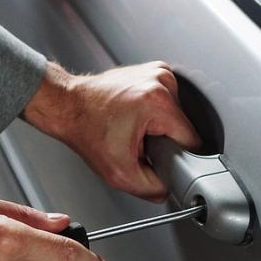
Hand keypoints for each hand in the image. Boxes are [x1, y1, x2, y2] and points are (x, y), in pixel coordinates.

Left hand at [23, 61, 200, 201]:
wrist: (67, 106)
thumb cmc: (86, 129)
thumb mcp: (119, 173)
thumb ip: (151, 189)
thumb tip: (168, 189)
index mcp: (158, 102)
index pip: (192, 140)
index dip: (177, 156)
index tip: (158, 157)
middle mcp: (161, 81)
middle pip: (183, 127)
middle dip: (165, 141)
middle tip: (139, 143)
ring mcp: (158, 72)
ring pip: (177, 116)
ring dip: (160, 127)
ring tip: (135, 128)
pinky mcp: (154, 71)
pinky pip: (168, 103)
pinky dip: (155, 113)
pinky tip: (136, 117)